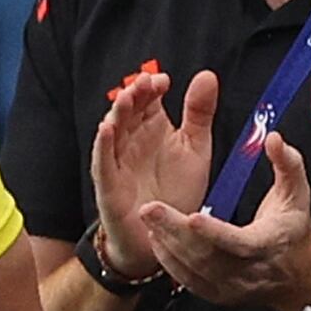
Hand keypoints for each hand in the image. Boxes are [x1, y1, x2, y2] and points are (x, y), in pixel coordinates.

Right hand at [89, 67, 218, 277]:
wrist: (168, 234)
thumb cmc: (177, 191)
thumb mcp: (196, 148)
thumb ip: (199, 113)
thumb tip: (207, 75)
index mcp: (152, 129)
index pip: (148, 100)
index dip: (152, 87)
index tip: (164, 81)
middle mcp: (132, 141)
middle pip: (128, 111)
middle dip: (134, 95)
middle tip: (145, 83)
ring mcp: (118, 162)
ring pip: (113, 132)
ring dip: (117, 114)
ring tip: (126, 98)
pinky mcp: (110, 185)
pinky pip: (103, 163)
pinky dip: (103, 145)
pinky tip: (106, 129)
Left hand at [142, 125, 310, 310]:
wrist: (296, 275)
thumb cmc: (292, 230)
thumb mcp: (297, 194)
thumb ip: (288, 164)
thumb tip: (273, 139)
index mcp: (268, 244)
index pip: (239, 243)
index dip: (215, 232)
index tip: (192, 217)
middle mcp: (247, 270)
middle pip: (206, 256)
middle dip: (175, 232)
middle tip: (150, 210)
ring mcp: (229, 286)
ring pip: (193, 269)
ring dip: (167, 244)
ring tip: (150, 219)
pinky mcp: (214, 293)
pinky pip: (186, 279)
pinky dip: (169, 260)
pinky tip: (156, 238)